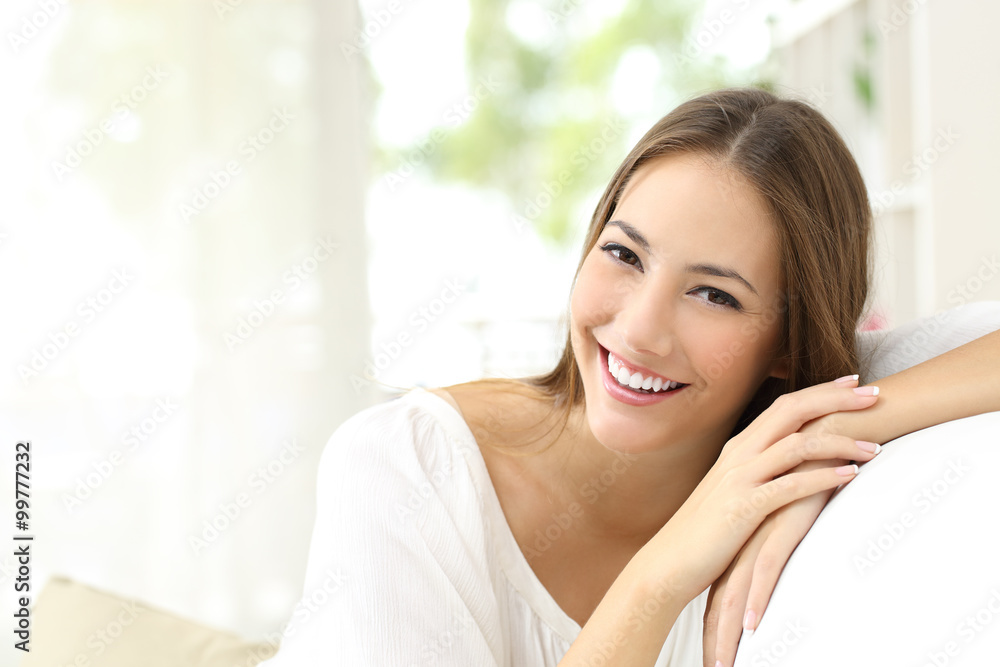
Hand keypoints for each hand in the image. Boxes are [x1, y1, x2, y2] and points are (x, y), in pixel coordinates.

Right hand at [640, 377, 881, 607]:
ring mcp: (740, 478)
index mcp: (739, 447)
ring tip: (874, 447)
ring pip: (798, 445)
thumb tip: (794, 467)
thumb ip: (759, 473)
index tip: (853, 383)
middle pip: (793, 411)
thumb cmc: (706, 531)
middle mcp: (739, 454)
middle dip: (837, 399)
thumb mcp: (731, 491)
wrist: (670, 561)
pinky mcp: (744, 507)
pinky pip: (791, 485)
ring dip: (840, 442)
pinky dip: (824, 477)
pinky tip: (851, 477)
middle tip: (874, 394)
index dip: (821, 391)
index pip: (785, 405)